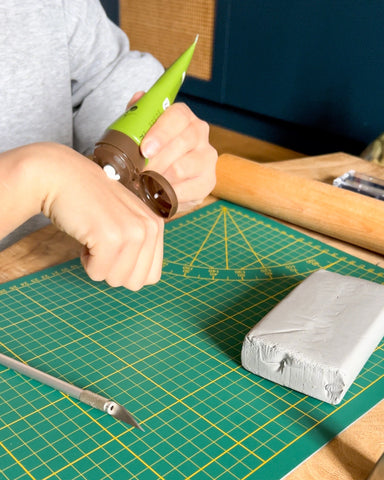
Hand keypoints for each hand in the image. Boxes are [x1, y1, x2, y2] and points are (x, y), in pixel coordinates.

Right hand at [0, 143, 163, 289]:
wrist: (62, 177)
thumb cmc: (90, 202)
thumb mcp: (126, 219)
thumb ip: (141, 245)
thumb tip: (141, 280)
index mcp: (156, 226)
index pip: (152, 276)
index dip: (128, 270)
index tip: (115, 249)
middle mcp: (150, 228)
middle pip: (135, 282)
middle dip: (114, 271)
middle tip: (102, 244)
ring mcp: (132, 233)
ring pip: (116, 280)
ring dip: (98, 265)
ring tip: (94, 237)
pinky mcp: (110, 238)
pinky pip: (97, 273)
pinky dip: (86, 261)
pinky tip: (86, 236)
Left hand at [138, 100, 216, 211]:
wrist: (163, 180)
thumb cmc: (152, 153)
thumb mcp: (141, 132)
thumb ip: (138, 116)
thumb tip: (139, 99)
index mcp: (183, 117)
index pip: (177, 117)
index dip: (161, 133)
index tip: (145, 149)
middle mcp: (200, 133)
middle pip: (182, 143)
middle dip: (156, 160)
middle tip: (138, 172)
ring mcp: (207, 157)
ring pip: (182, 167)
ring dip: (159, 177)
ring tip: (144, 184)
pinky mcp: (208, 181)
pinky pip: (187, 189)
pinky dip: (169, 194)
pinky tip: (158, 194)